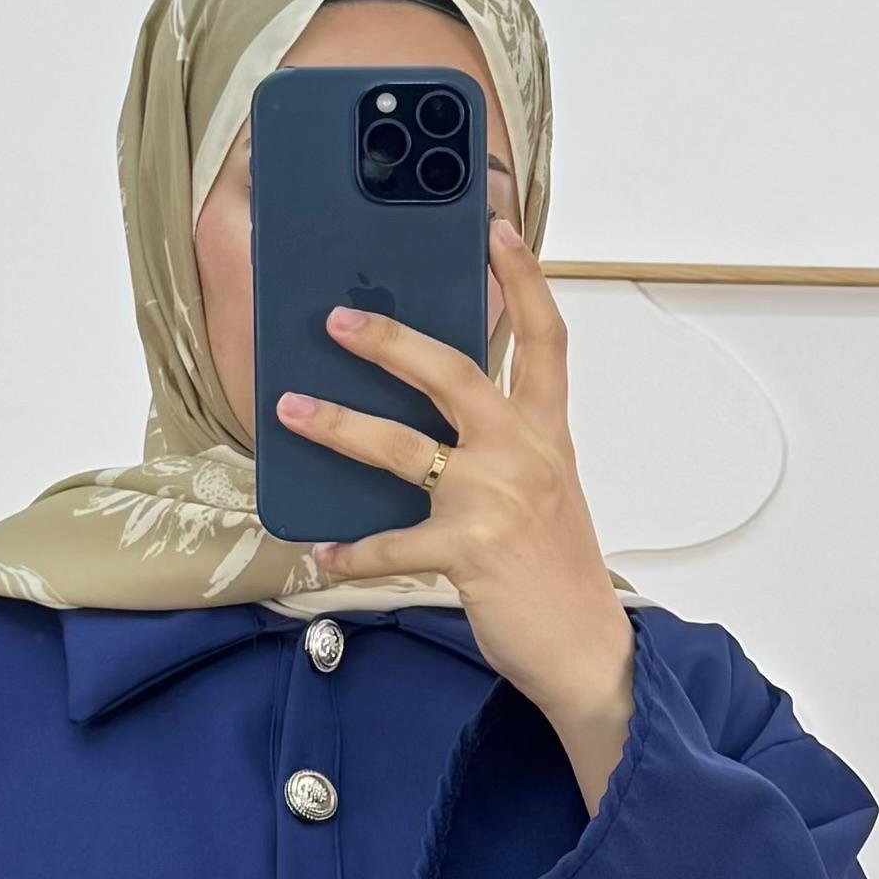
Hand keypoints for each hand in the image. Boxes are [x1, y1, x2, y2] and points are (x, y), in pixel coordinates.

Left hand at [277, 218, 635, 798]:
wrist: (586, 648)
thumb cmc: (558, 570)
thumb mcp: (545, 490)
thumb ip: (505, 447)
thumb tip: (440, 423)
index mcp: (547, 433)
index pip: (545, 340)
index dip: (524, 280)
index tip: (496, 230)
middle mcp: (524, 454)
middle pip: (454, 374)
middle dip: (392, 341)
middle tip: (340, 320)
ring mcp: (495, 501)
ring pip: (404, 449)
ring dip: (340, 426)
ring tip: (292, 410)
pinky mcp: (468, 553)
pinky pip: (391, 544)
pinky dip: (352, 551)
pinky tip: (321, 553)